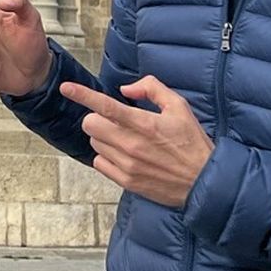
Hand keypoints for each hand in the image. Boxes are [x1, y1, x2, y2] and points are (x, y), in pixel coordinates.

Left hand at [59, 74, 213, 207]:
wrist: (204, 183)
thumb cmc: (192, 142)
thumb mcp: (179, 107)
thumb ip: (151, 89)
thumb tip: (125, 88)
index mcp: (144, 124)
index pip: (105, 106)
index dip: (82, 95)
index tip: (66, 88)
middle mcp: (132, 145)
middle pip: (91, 124)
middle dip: (97, 118)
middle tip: (113, 121)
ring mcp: (128, 165)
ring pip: (95, 143)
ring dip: (103, 137)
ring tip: (124, 139)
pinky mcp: (127, 182)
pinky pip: (99, 163)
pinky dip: (106, 156)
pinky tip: (122, 155)